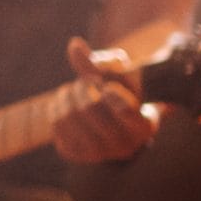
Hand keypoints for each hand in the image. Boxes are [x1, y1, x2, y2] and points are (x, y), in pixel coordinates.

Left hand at [54, 37, 160, 163]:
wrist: (113, 129)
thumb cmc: (122, 95)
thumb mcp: (123, 77)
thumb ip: (103, 60)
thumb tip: (74, 45)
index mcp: (144, 127)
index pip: (125, 110)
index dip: (111, 92)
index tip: (107, 87)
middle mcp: (124, 147)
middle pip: (90, 107)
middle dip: (84, 85)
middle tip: (87, 82)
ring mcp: (99, 154)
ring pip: (70, 114)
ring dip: (69, 93)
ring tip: (75, 90)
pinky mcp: (75, 154)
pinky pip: (56, 123)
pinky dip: (57, 106)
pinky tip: (66, 102)